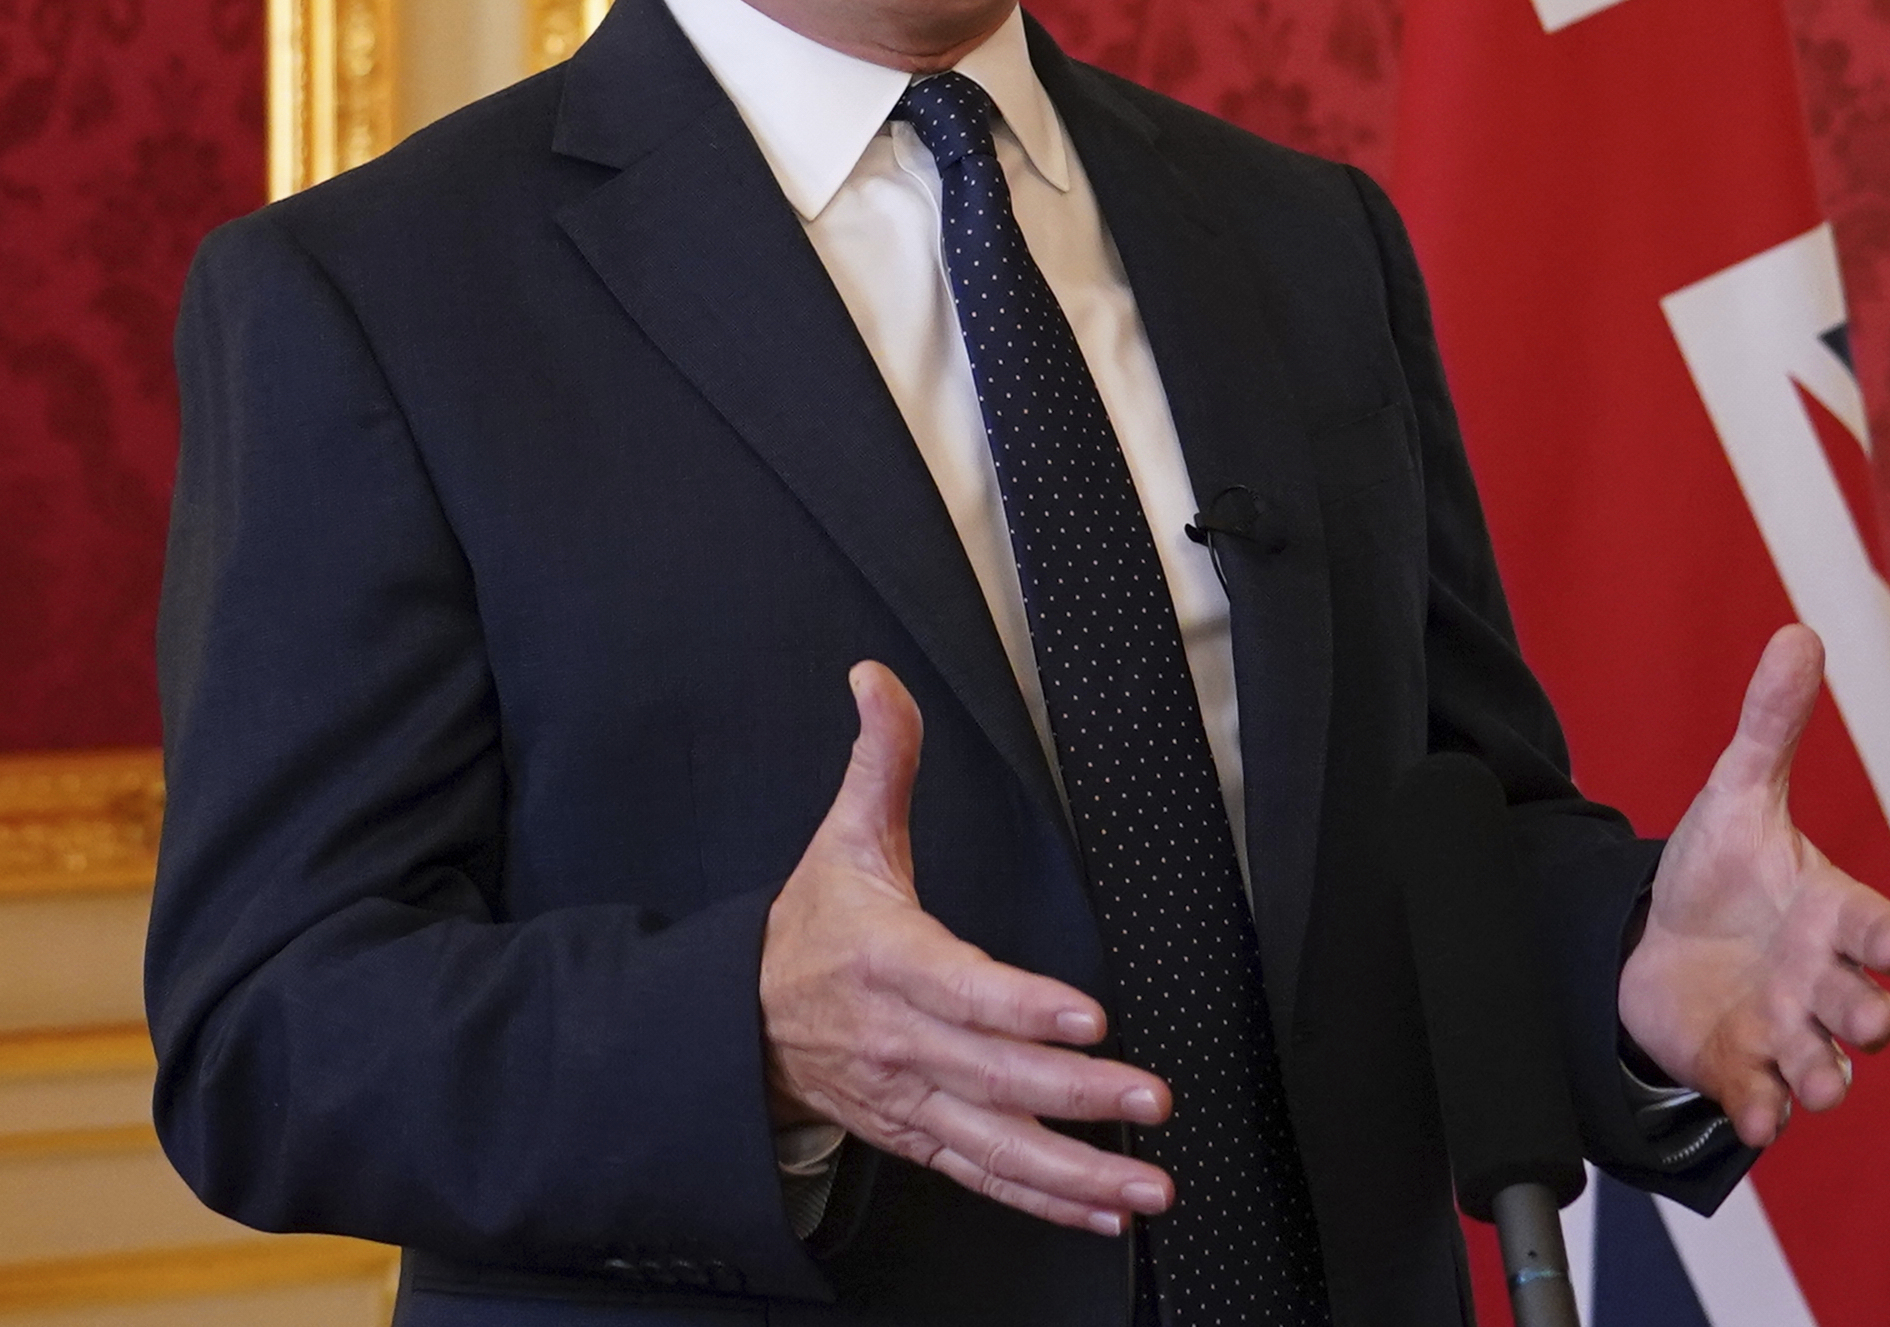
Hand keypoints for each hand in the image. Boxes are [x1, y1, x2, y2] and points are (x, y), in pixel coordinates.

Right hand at [760, 662, 1176, 1235]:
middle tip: (1147, 1099)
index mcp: (888, 961)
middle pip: (993, 1075)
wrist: (742, 1022)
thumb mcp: (843, 835)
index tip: (1087, 1017)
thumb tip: (877, 679)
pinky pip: (986, 1175)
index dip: (1023, 1007)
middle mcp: (901, 1042)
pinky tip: (1104, 1210)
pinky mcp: (919, 1137)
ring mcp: (911, 1099)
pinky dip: (1046, 1200)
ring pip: (997, 1143)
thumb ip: (880, 758)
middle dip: (1075, 1094)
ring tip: (1145, 1182)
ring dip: (1075, 1170)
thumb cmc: (811, 929)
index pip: (961, 989)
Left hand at [1617, 625, 1889, 1148]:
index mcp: (1831, 916)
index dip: (1886, 941)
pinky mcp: (1738, 1067)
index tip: (1886, 945)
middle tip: (1861, 1019)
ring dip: (1823, 1078)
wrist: (1655, 936)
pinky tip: (1754, 1117)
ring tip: (1814, 1084)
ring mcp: (1783, 1031)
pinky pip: (1759, 1100)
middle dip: (1866, 1017)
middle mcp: (1819, 982)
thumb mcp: (1738, 793)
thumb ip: (1771, 724)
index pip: (1879, 932)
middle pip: (1865, 1011)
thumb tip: (1799, 632)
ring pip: (1824, 1068)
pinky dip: (1760, 1111)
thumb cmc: (1721, 870)